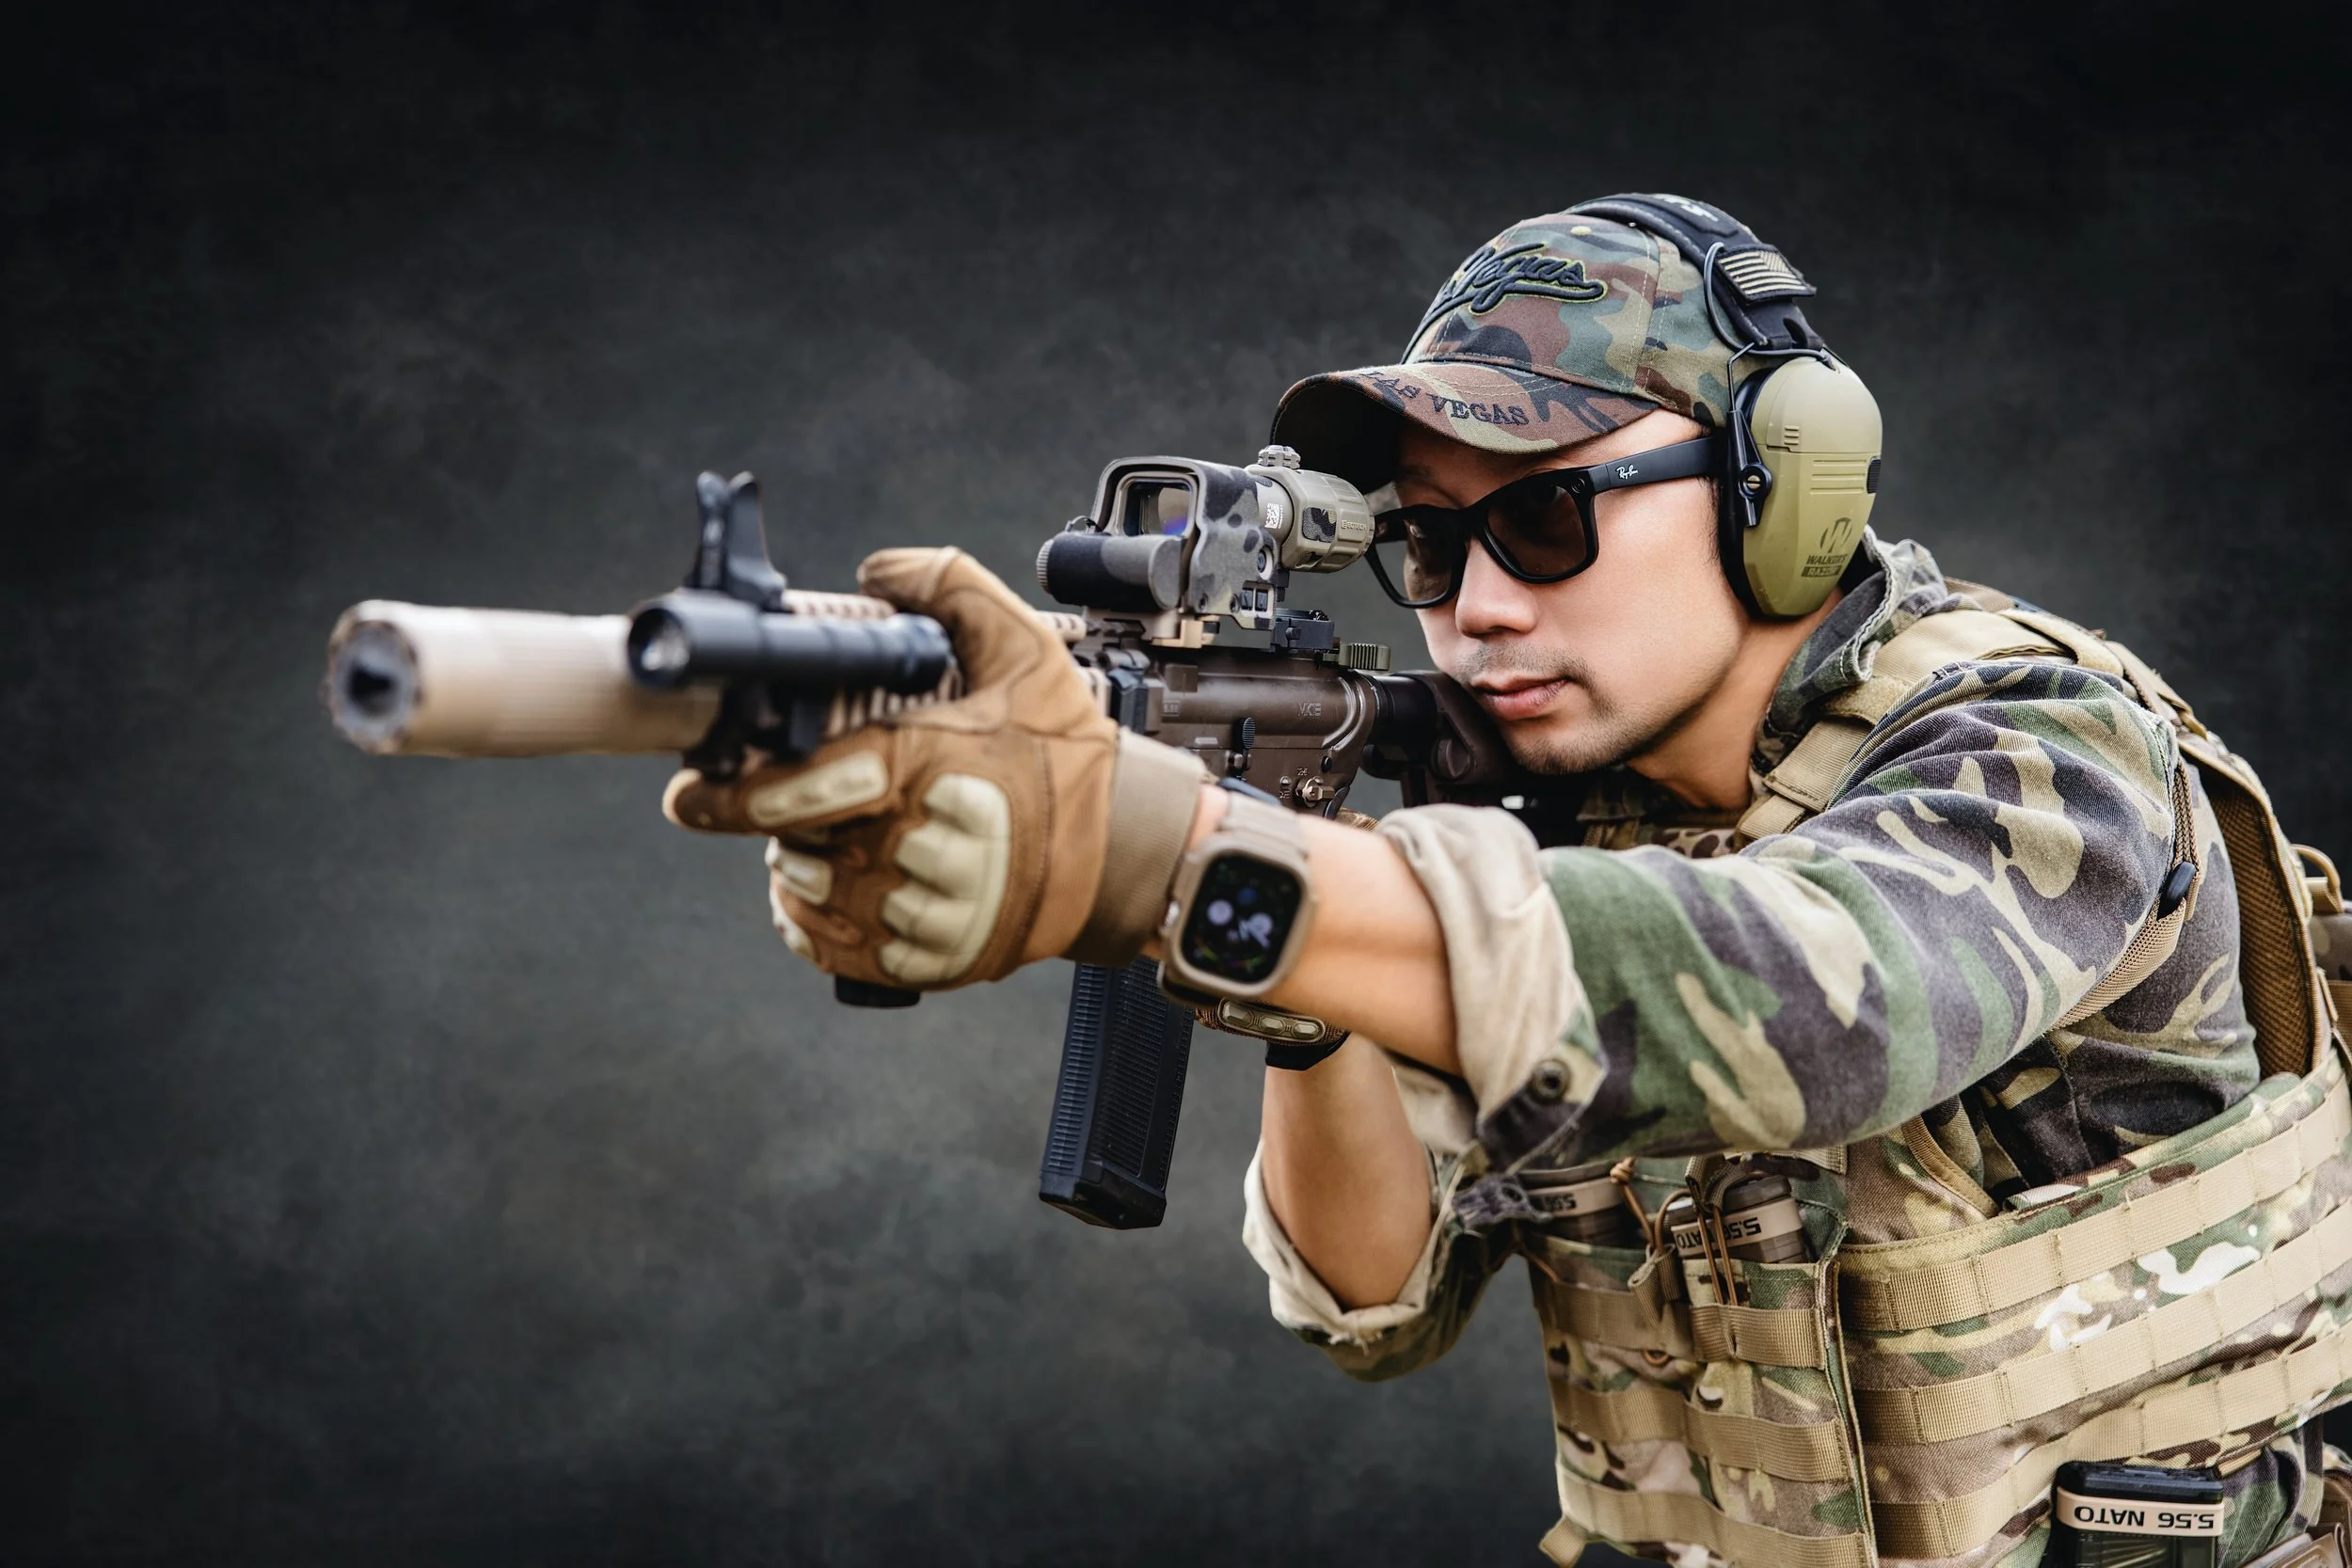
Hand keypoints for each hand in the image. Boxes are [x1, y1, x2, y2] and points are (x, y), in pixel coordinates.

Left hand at [663, 548, 1196, 988]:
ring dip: (801, 865)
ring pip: (806, 893)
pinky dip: (814, 923)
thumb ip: (951, 590)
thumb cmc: (1072, 758)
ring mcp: (917, 913)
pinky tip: (834, 892)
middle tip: (809, 796)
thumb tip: (877, 571)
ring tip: (836, 836)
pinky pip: (830, 949)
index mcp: (924, 769)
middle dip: (784, 819)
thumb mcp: (1026, 652)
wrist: (1127, 858)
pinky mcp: (924, 959)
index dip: (728, 799)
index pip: (795, 791)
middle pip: (792, 842)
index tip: (689, 796)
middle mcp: (913, 848)